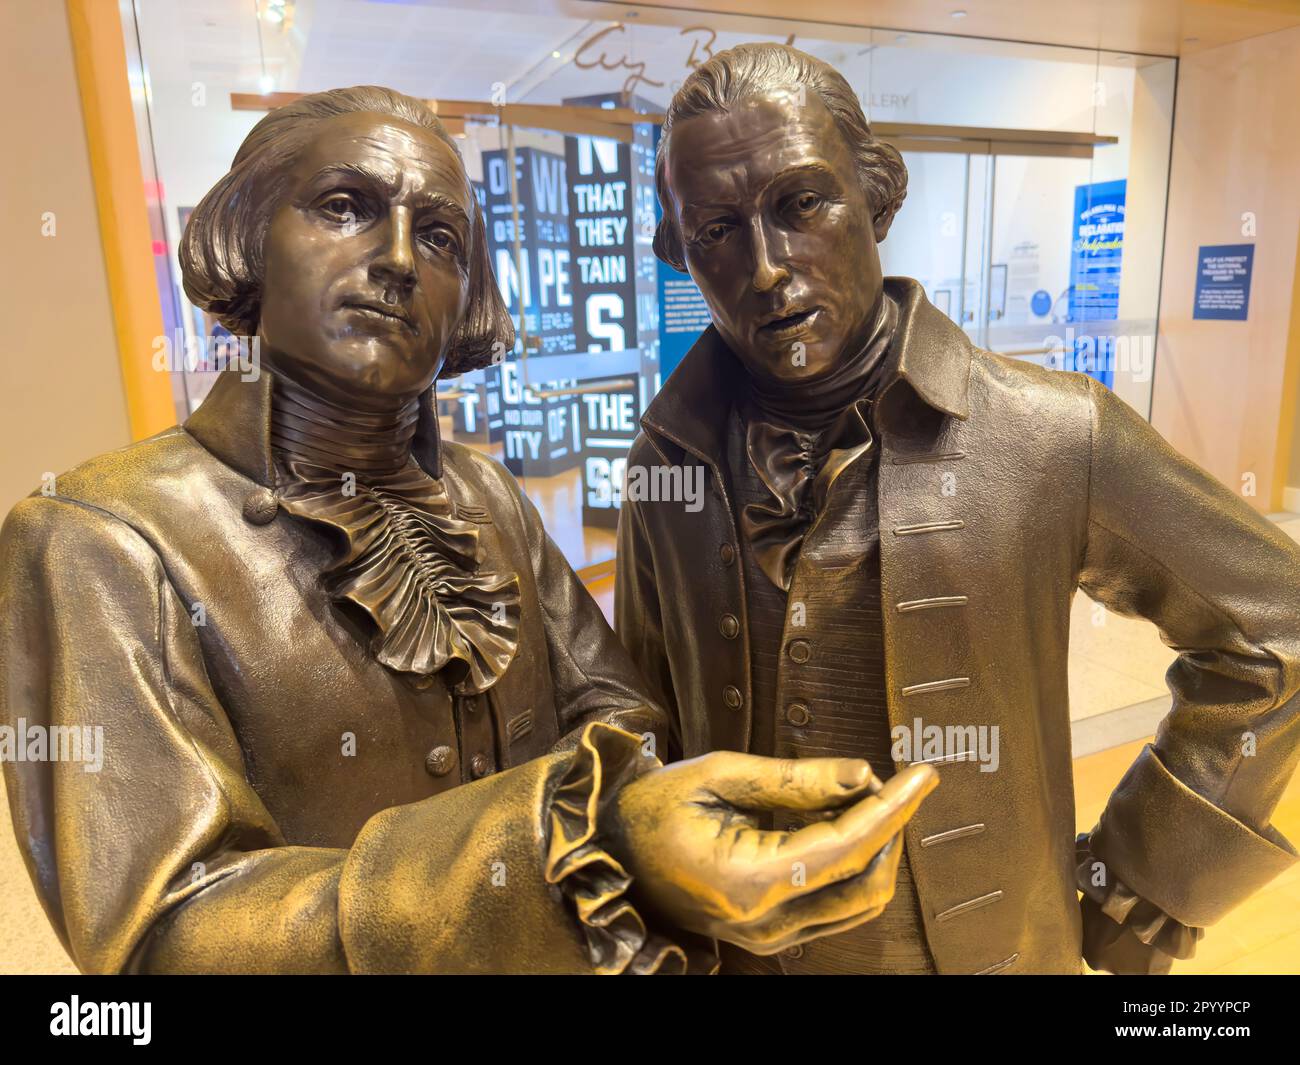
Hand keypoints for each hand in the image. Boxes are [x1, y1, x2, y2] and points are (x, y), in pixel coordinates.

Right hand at [603, 752, 937, 954]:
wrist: (608, 846)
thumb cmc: (654, 805)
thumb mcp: (720, 775)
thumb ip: (795, 779)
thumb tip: (863, 774)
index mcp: (749, 881)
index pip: (846, 846)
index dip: (893, 809)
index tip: (924, 776)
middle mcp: (765, 922)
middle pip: (864, 884)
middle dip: (892, 831)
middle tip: (896, 783)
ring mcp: (766, 938)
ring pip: (857, 904)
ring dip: (877, 852)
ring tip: (870, 801)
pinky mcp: (766, 937)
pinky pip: (832, 910)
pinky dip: (852, 869)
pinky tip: (843, 827)